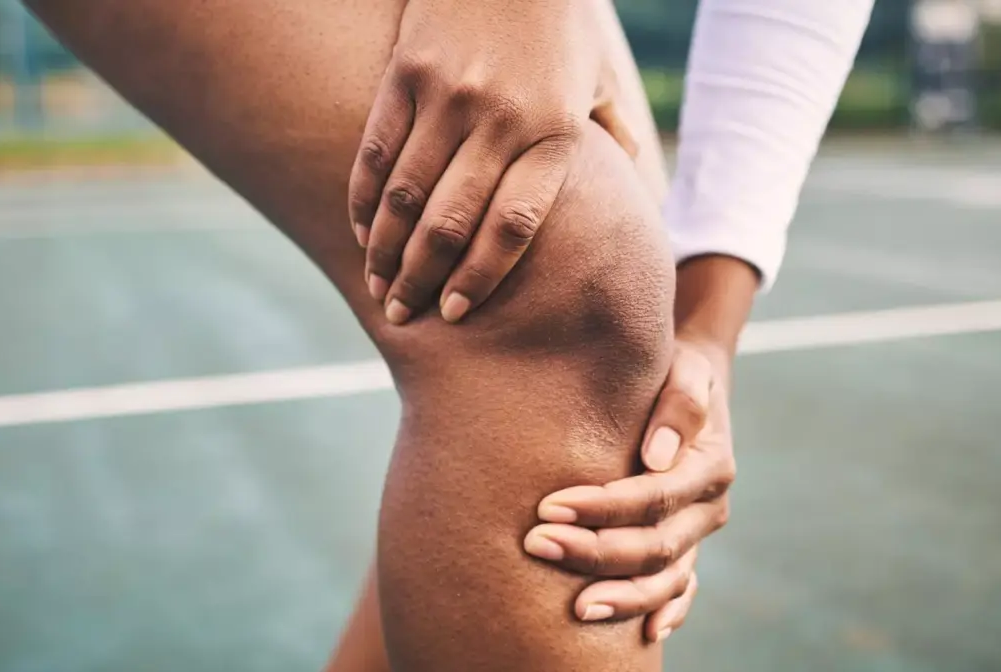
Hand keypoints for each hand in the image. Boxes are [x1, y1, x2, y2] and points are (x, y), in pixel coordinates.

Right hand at [348, 0, 633, 324]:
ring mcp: (448, 95)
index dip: (479, 276)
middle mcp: (501, 120)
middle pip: (452, 221)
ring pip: (406, 193)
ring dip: (385, 249)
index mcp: (553, 133)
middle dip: (421, 278)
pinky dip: (364, 197)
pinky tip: (361, 231)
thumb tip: (639, 199)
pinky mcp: (407, 73)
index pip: (512, 225)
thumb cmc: (559, 27)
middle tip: (400, 315)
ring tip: (377, 285)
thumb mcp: (595, 84)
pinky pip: (377, 150)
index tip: (454, 312)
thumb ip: (611, 144)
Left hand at [524, 337, 735, 641]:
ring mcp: (698, 533)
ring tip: (574, 609)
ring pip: (665, 579)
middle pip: (653, 545)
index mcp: (709, 465)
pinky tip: (643, 636)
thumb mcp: (685, 369)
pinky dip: (667, 613)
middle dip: (595, 551)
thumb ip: (679, 403)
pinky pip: (681, 590)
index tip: (549, 507)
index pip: (653, 496)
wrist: (689, 385)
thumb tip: (657, 456)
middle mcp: (709, 507)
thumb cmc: (672, 370)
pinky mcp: (686, 547)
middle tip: (536, 545)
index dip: (603, 507)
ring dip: (622, 597)